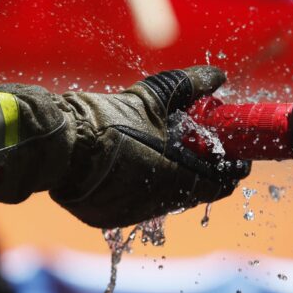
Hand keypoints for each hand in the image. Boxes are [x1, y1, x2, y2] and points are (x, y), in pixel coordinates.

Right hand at [49, 66, 250, 227]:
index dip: (230, 169)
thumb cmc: (109, 121)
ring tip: (158, 153)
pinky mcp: (106, 217)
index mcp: (176, 178)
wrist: (58, 144)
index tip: (234, 158)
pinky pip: (132, 203)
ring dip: (167, 179)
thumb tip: (217, 75)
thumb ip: (190, 85)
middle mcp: (157, 204)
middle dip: (197, 171)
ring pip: (161, 199)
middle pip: (190, 191)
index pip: (219, 184)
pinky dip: (137, 186)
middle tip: (194, 149)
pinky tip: (128, 166)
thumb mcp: (152, 97)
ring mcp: (130, 214)